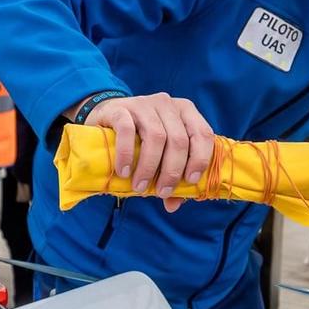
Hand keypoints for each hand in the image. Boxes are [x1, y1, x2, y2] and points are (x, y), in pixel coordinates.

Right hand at [82, 93, 215, 212]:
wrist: (106, 117)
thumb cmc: (140, 139)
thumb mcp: (160, 154)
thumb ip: (171, 176)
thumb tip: (173, 205)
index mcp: (185, 111)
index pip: (202, 133)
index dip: (200, 159)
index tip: (190, 181)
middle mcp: (167, 103)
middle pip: (179, 140)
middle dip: (172, 171)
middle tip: (162, 192)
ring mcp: (144, 103)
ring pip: (156, 136)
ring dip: (149, 167)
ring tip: (140, 187)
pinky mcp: (120, 108)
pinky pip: (127, 131)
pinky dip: (127, 154)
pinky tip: (124, 172)